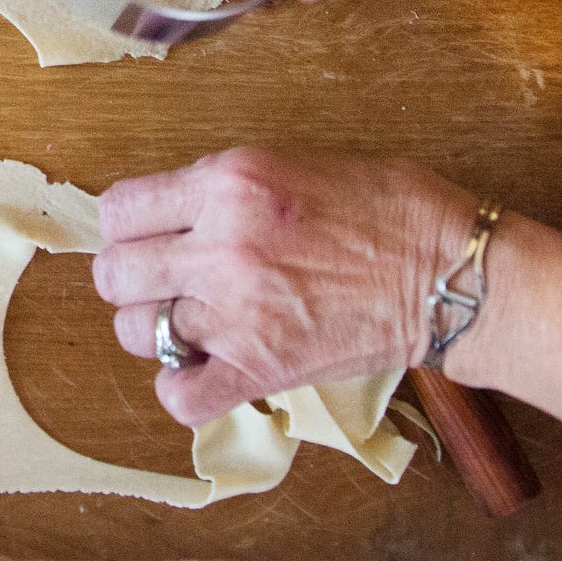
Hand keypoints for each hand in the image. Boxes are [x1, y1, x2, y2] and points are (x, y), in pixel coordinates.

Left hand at [93, 148, 478, 424]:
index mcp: (229, 183)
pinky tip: (207, 367)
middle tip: (166, 278)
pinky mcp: (261, 369)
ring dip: (155, 328)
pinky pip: (180, 398)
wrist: (446, 273)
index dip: (128, 225)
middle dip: (133, 276)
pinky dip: (184, 388)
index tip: (148, 234)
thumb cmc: (386, 209)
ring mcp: (237, 314)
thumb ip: (221, 188)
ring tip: (194, 320)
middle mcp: (221, 247)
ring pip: (136, 333)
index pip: (120, 210)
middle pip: (115, 274)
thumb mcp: (290, 162)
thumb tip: (168, 212)